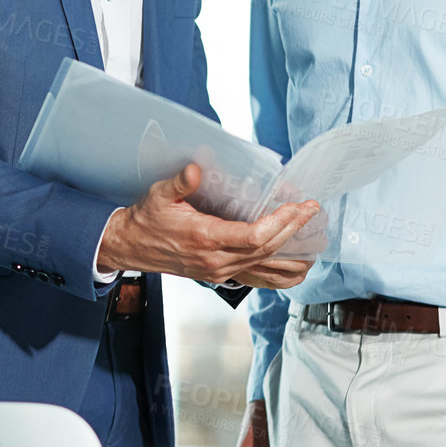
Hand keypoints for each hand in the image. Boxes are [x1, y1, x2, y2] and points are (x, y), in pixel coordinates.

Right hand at [96, 163, 319, 284]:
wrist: (131, 247)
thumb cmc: (147, 219)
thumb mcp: (159, 195)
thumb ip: (180, 182)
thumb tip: (196, 168)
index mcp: (205, 239)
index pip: (254, 237)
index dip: (280, 223)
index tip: (296, 206)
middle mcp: (216, 260)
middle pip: (266, 249)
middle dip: (294, 229)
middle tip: (312, 211)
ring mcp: (220, 271)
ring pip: (266, 267)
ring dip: (294, 254)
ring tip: (314, 236)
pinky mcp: (220, 276)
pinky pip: (258, 279)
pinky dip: (281, 275)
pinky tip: (297, 266)